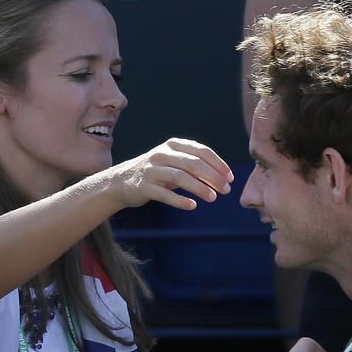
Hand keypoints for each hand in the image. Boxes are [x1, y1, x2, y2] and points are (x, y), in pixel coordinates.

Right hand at [102, 138, 232, 210]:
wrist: (121, 181)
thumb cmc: (156, 173)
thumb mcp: (175, 163)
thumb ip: (195, 165)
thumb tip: (224, 177)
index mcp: (173, 145)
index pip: (201, 151)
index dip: (218, 164)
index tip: (230, 178)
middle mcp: (162, 154)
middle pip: (193, 163)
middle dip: (213, 177)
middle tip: (226, 190)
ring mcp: (151, 170)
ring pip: (180, 177)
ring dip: (199, 188)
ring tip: (213, 198)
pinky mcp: (143, 186)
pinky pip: (164, 194)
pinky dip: (180, 200)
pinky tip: (192, 206)